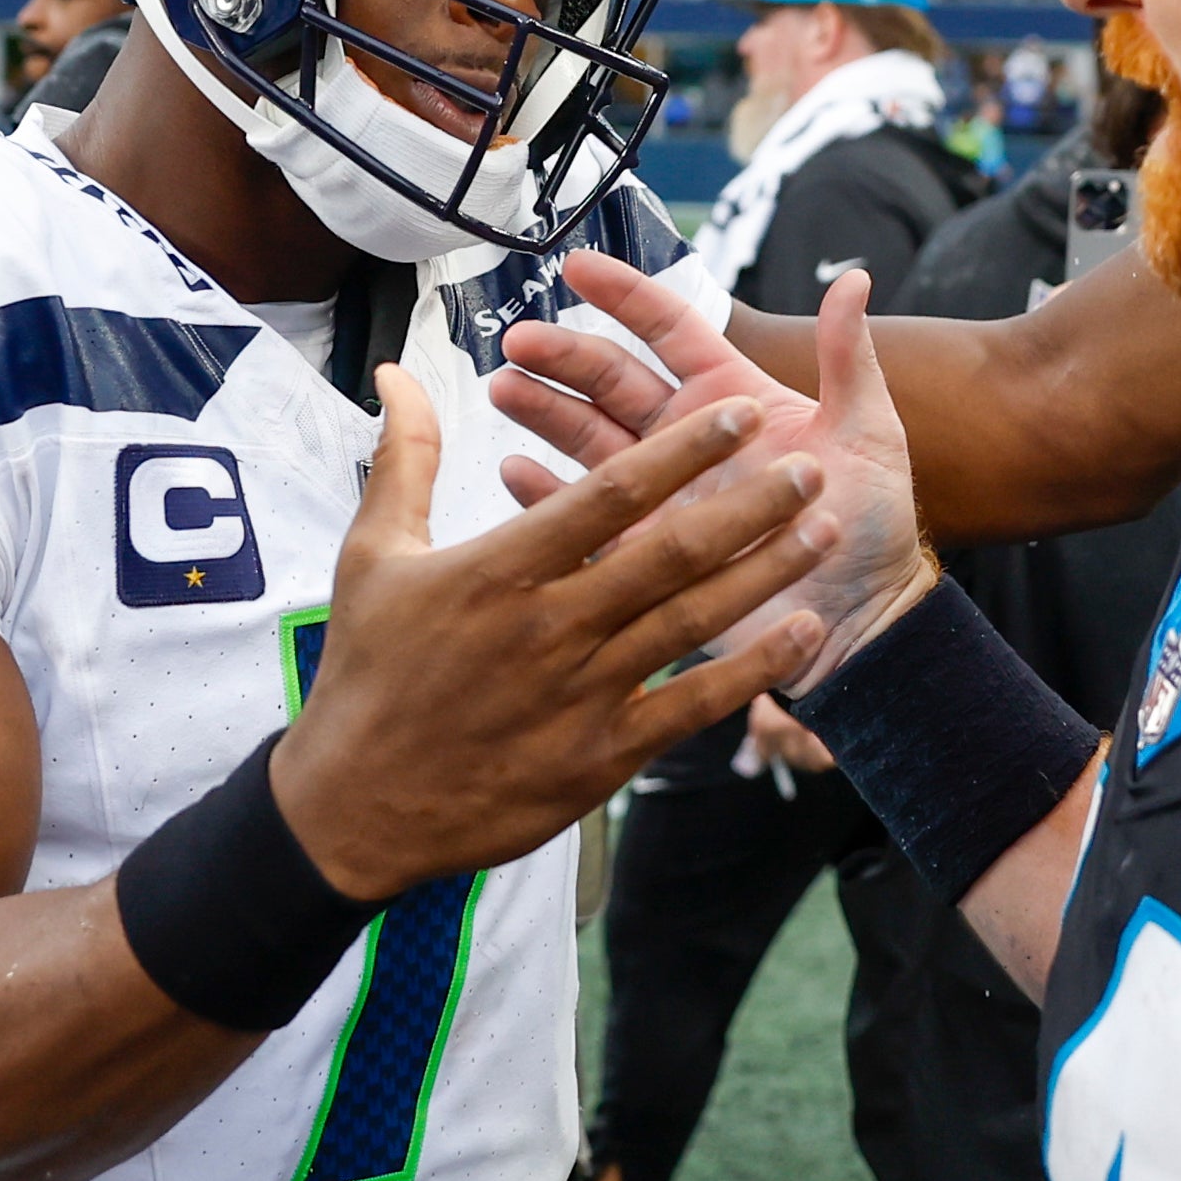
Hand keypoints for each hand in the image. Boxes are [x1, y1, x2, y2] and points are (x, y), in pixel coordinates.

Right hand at [271, 361, 833, 900]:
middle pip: (669, 552)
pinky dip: (749, 670)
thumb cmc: (367, 673)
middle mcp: (549, 626)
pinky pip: (689, 706)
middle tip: (812, 467)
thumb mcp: (372, 556)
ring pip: (691, 621)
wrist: (357, 807)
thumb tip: (400, 374)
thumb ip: (405, 459)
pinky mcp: (599, 756)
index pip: (607, 493)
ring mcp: (579, 694)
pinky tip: (799, 634)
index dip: (681, 449)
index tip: (739, 412)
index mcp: (499, 568)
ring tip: (823, 532)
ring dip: (765, 574)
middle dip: (749, 504)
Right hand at [491, 252, 936, 693]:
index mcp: (732, 397)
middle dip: (564, 354)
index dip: (624, 294)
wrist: (865, 618)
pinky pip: (589, 519)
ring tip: (504, 390)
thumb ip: (849, 358)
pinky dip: (549, 496)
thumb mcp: (868, 432)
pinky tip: (515, 473)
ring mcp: (664, 493)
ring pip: (590, 439)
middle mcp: (689, 440)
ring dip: (545, 413)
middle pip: (613, 380)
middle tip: (517, 340)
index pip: (668, 330)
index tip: (577, 266)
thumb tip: (853, 278)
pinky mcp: (649, 550)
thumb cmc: (873, 521)